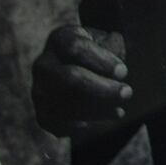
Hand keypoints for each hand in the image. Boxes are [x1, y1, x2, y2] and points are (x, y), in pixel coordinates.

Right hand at [31, 22, 132, 137]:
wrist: (74, 70)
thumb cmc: (96, 54)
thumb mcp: (103, 42)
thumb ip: (111, 48)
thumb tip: (117, 70)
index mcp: (59, 39)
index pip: (76, 48)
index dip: (101, 62)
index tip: (123, 72)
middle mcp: (43, 65)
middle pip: (70, 78)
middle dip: (102, 88)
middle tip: (127, 93)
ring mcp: (39, 91)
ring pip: (67, 104)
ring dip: (98, 110)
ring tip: (120, 110)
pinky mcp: (42, 114)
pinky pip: (62, 124)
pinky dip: (87, 124)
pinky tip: (107, 119)